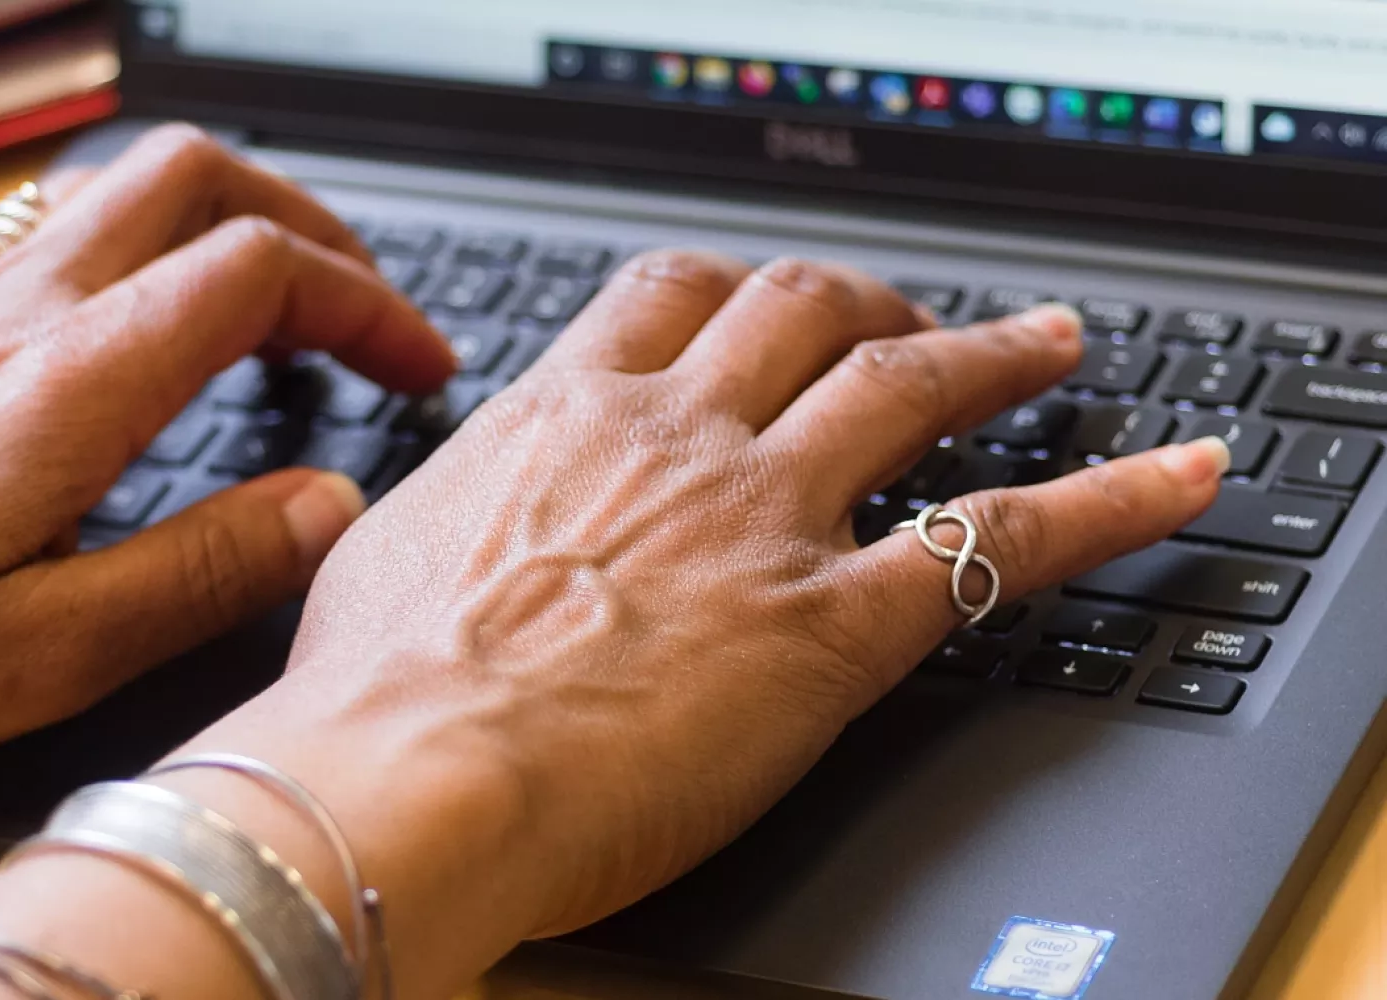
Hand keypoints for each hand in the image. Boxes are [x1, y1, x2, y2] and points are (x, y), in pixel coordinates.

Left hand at [0, 125, 453, 775]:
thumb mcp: (44, 652)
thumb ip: (204, 570)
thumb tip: (325, 507)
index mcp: (70, 381)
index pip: (262, 270)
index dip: (366, 303)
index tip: (414, 363)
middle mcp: (14, 305)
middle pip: (198, 176)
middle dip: (307, 226)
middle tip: (358, 311)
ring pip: (119, 184)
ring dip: (219, 220)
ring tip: (269, 306)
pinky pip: (46, 224)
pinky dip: (132, 244)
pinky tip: (129, 325)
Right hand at [180, 253, 1227, 996]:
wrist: (409, 774)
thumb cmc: (371, 689)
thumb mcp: (389, 553)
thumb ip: (450, 507)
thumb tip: (440, 507)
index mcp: (567, 416)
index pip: (674, 297)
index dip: (736, 289)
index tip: (767, 303)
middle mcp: (677, 438)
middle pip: (805, 310)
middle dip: (870, 302)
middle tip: (913, 321)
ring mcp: (763, 518)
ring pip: (909, 384)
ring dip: (991, 354)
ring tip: (1048, 347)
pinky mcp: (830, 624)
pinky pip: (996, 539)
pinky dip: (1104, 499)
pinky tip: (1169, 477)